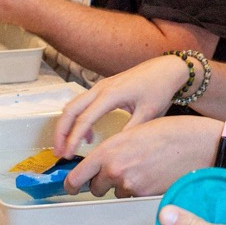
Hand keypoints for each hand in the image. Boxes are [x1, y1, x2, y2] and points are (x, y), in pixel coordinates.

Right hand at [53, 55, 189, 154]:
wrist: (166, 68)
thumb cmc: (159, 88)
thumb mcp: (149, 113)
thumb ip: (131, 131)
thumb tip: (115, 151)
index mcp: (110, 94)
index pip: (84, 119)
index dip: (73, 139)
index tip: (68, 155)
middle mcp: (100, 88)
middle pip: (69, 110)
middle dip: (60, 132)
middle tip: (59, 152)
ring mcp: (100, 86)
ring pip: (73, 106)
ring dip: (66, 126)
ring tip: (66, 147)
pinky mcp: (103, 88)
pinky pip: (82, 104)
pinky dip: (78, 120)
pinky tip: (87, 136)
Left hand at [62, 114, 220, 197]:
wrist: (198, 145)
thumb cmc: (171, 132)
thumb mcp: (135, 132)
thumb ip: (115, 148)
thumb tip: (104, 160)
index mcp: (110, 149)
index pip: (78, 175)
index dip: (71, 183)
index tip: (69, 185)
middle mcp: (115, 169)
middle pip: (95, 188)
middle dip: (101, 182)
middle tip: (115, 172)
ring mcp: (130, 185)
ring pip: (116, 192)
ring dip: (122, 185)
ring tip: (141, 169)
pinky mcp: (145, 195)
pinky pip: (133, 196)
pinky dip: (138, 189)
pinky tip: (151, 175)